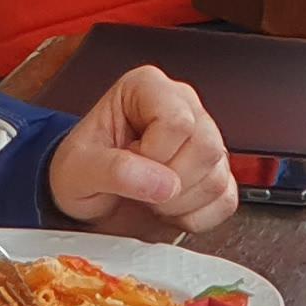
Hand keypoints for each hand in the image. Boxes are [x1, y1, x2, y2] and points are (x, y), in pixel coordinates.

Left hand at [47, 67, 237, 235]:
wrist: (83, 198)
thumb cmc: (79, 171)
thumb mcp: (78, 169)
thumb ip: (116, 170)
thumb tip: (162, 183)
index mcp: (147, 88)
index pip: (177, 120)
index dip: (155, 154)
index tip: (129, 161)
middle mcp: (182, 106)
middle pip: (206, 146)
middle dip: (170, 182)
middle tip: (140, 187)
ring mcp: (203, 138)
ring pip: (218, 174)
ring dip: (180, 202)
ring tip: (150, 197)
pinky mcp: (215, 171)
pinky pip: (226, 199)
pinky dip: (196, 217)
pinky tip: (170, 210)